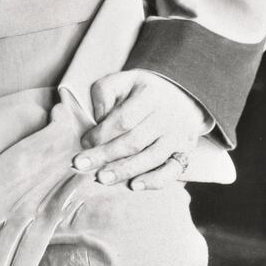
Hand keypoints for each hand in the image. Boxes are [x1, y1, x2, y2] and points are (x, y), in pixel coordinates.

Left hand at [73, 69, 205, 189]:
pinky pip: (171, 172)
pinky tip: (134, 186)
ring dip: (124, 171)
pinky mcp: (184, 153)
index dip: (102, 133)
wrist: (181, 95)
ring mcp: (178, 136)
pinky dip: (154, 181)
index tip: (84, 142)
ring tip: (102, 178)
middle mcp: (167, 116)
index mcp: (150, 94)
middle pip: (134, 141)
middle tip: (81, 165)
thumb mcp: (122, 80)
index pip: (124, 119)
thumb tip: (98, 120)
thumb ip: (105, 93)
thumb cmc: (142, 90)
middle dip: (106, 155)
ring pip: (150, 158)